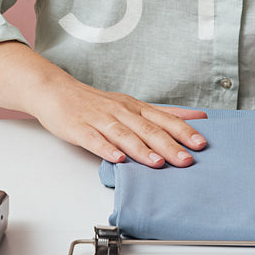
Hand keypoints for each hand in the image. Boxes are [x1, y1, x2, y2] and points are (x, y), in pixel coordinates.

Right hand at [0, 40, 206, 167]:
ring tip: (157, 162)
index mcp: (133, 107)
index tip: (201, 143)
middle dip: (168, 145)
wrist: (54, 91)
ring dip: (141, 150)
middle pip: (147, 129)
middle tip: (187, 159)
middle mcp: (119, 112)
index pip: (162, 118)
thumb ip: (162, 114)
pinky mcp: (79, 129)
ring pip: (123, 135)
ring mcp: (98, 120)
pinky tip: (117, 159)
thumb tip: (197, 117)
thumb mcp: (132, 104)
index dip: (182, 131)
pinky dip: (106, 150)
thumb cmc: (95, 103)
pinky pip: (94, 140)